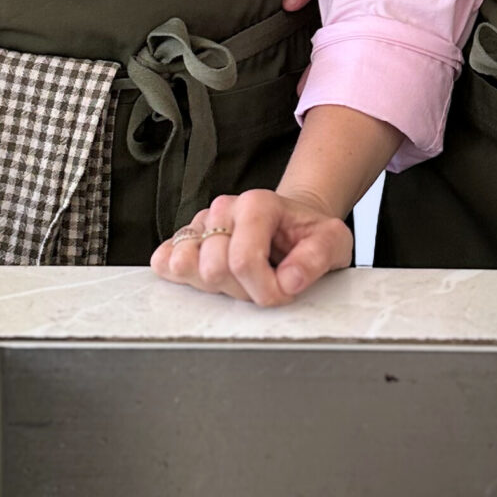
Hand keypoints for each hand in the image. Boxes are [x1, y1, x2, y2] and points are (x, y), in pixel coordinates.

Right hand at [149, 189, 352, 307]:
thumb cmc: (309, 235)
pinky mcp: (184, 240)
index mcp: (258, 204)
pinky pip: (164, 261)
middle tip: (264, 284)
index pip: (243, 261)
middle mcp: (224, 209)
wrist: (292, 225)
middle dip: (242, 291)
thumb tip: (289, 280)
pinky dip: (181, 277)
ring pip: (185, 266)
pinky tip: (209, 279)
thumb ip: (316, 259)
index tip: (285, 292)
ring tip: (240, 281)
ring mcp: (201, 223)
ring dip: (214, 287)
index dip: (265, 290)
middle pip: (213, 269)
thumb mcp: (333, 242)